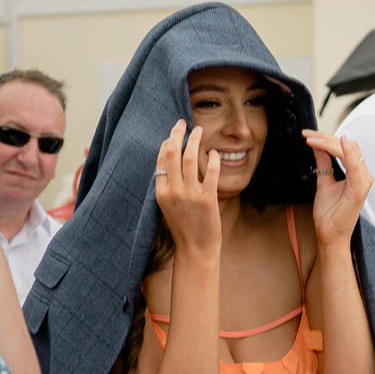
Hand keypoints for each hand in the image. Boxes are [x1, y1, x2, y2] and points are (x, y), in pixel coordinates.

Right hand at [154, 119, 220, 256]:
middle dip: (177, 133)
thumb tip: (169, 164)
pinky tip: (215, 152)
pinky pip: (211, 172)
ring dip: (194, 140)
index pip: (160, 159)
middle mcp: (173, 191)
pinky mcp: (207, 199)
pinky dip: (213, 159)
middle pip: (172, 153)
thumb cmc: (183, 228)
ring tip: (199, 130)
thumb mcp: (167, 207)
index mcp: (160, 193)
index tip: (173, 133)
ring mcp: (189, 195)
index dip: (166, 142)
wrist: (195, 250)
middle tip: (183, 123)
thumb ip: (167, 187)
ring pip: (190, 158)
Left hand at [301, 130, 372, 246]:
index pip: (344, 148)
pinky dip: (346, 151)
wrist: (329, 234)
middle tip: (306, 134)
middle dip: (325, 138)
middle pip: (347, 146)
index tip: (307, 135)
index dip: (326, 139)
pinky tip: (339, 141)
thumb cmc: (329, 213)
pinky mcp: (359, 189)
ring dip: (328, 142)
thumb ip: (324, 163)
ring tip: (310, 139)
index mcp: (357, 174)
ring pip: (348, 151)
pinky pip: (354, 165)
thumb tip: (318, 145)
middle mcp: (363, 175)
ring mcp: (363, 181)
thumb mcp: (324, 182)